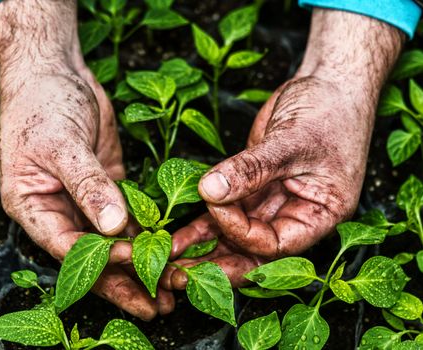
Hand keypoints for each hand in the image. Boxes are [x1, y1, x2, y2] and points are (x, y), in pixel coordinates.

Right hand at [0, 0, 173, 319]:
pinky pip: (127, 219)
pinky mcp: (107, 189)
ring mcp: (83, 201)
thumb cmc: (43, 104)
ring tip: (170, 290)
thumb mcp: (62, 144)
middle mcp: (57, 210)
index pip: (65, 245)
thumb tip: (113, 226)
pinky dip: (145, 236)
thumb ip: (87, 184)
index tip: (132, 263)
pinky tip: (167, 253)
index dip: (98, 259)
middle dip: (122, 280)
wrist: (54, 72)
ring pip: (111, 242)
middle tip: (157, 304)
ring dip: (139, 265)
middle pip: (91, 255)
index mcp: (30, 206)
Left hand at [162, 9, 403, 289]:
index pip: (274, 243)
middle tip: (177, 273)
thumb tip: (210, 189)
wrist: (328, 85)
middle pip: (251, 252)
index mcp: (318, 216)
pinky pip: (225, 211)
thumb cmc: (328, 111)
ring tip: (169, 257)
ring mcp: (271, 203)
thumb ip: (252, 168)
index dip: (240, 231)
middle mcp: (293, 216)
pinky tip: (177, 237)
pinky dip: (202, 224)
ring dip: (202, 248)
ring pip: (233, 235)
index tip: (215, 203)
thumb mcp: (293, 141)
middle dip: (215, 263)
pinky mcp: (251, 188)